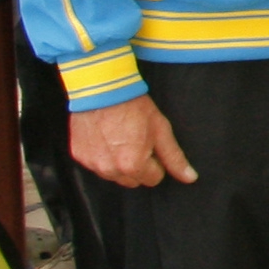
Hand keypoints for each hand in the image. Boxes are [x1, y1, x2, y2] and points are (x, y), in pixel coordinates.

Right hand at [72, 94, 197, 186]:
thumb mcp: (161, 130)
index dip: (156, 162)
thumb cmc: (134, 107)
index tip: (151, 145)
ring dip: (119, 163)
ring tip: (120, 138)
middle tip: (137, 141)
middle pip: (133, 180)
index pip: (153, 179)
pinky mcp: (78, 155)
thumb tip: (190, 178)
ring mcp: (91, 163)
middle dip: (138, 166)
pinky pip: (95, 164)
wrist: (102, 88)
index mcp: (133, 166)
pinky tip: (105, 136)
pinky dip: (101, 155)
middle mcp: (110, 170)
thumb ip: (174, 158)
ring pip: (113, 175)